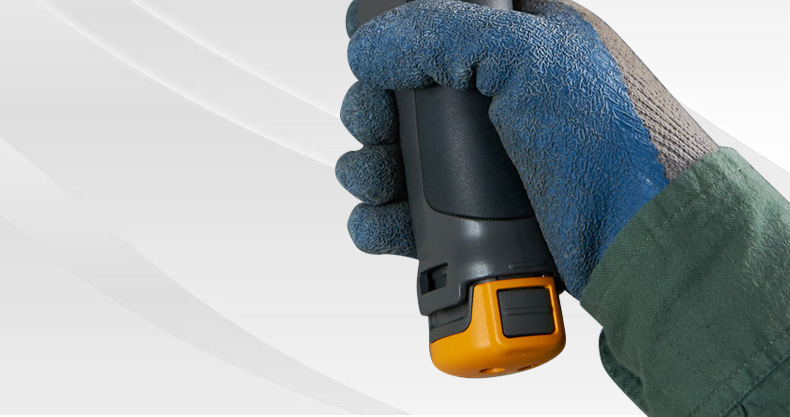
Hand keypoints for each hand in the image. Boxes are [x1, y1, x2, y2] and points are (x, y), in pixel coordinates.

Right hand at [337, 0, 716, 297]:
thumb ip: (445, 34)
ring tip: (373, 179)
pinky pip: (412, 215)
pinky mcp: (480, 217)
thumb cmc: (620, 144)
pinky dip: (384, 220)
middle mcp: (498, 101)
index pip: (437, 29)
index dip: (396, 45)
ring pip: (402, 159)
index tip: (373, 65)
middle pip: (405, 99)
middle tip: (373, 126)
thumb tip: (371, 47)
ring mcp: (487, 162)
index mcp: (518, 45)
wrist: (649, 241)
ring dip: (370, 168)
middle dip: (373, 113)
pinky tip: (381, 221)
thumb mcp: (532, 57)